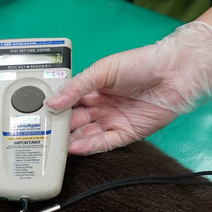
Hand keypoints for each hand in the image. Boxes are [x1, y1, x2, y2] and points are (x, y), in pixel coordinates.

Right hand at [45, 21, 211, 152]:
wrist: (174, 73)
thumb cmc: (142, 62)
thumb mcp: (103, 69)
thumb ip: (77, 87)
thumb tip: (53, 101)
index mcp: (94, 86)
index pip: (67, 100)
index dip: (54, 107)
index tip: (37, 115)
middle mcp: (102, 104)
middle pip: (75, 119)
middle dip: (59, 127)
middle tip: (41, 133)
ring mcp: (113, 119)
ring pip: (86, 134)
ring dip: (71, 140)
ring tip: (53, 145)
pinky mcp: (127, 133)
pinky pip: (104, 143)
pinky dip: (89, 147)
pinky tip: (74, 149)